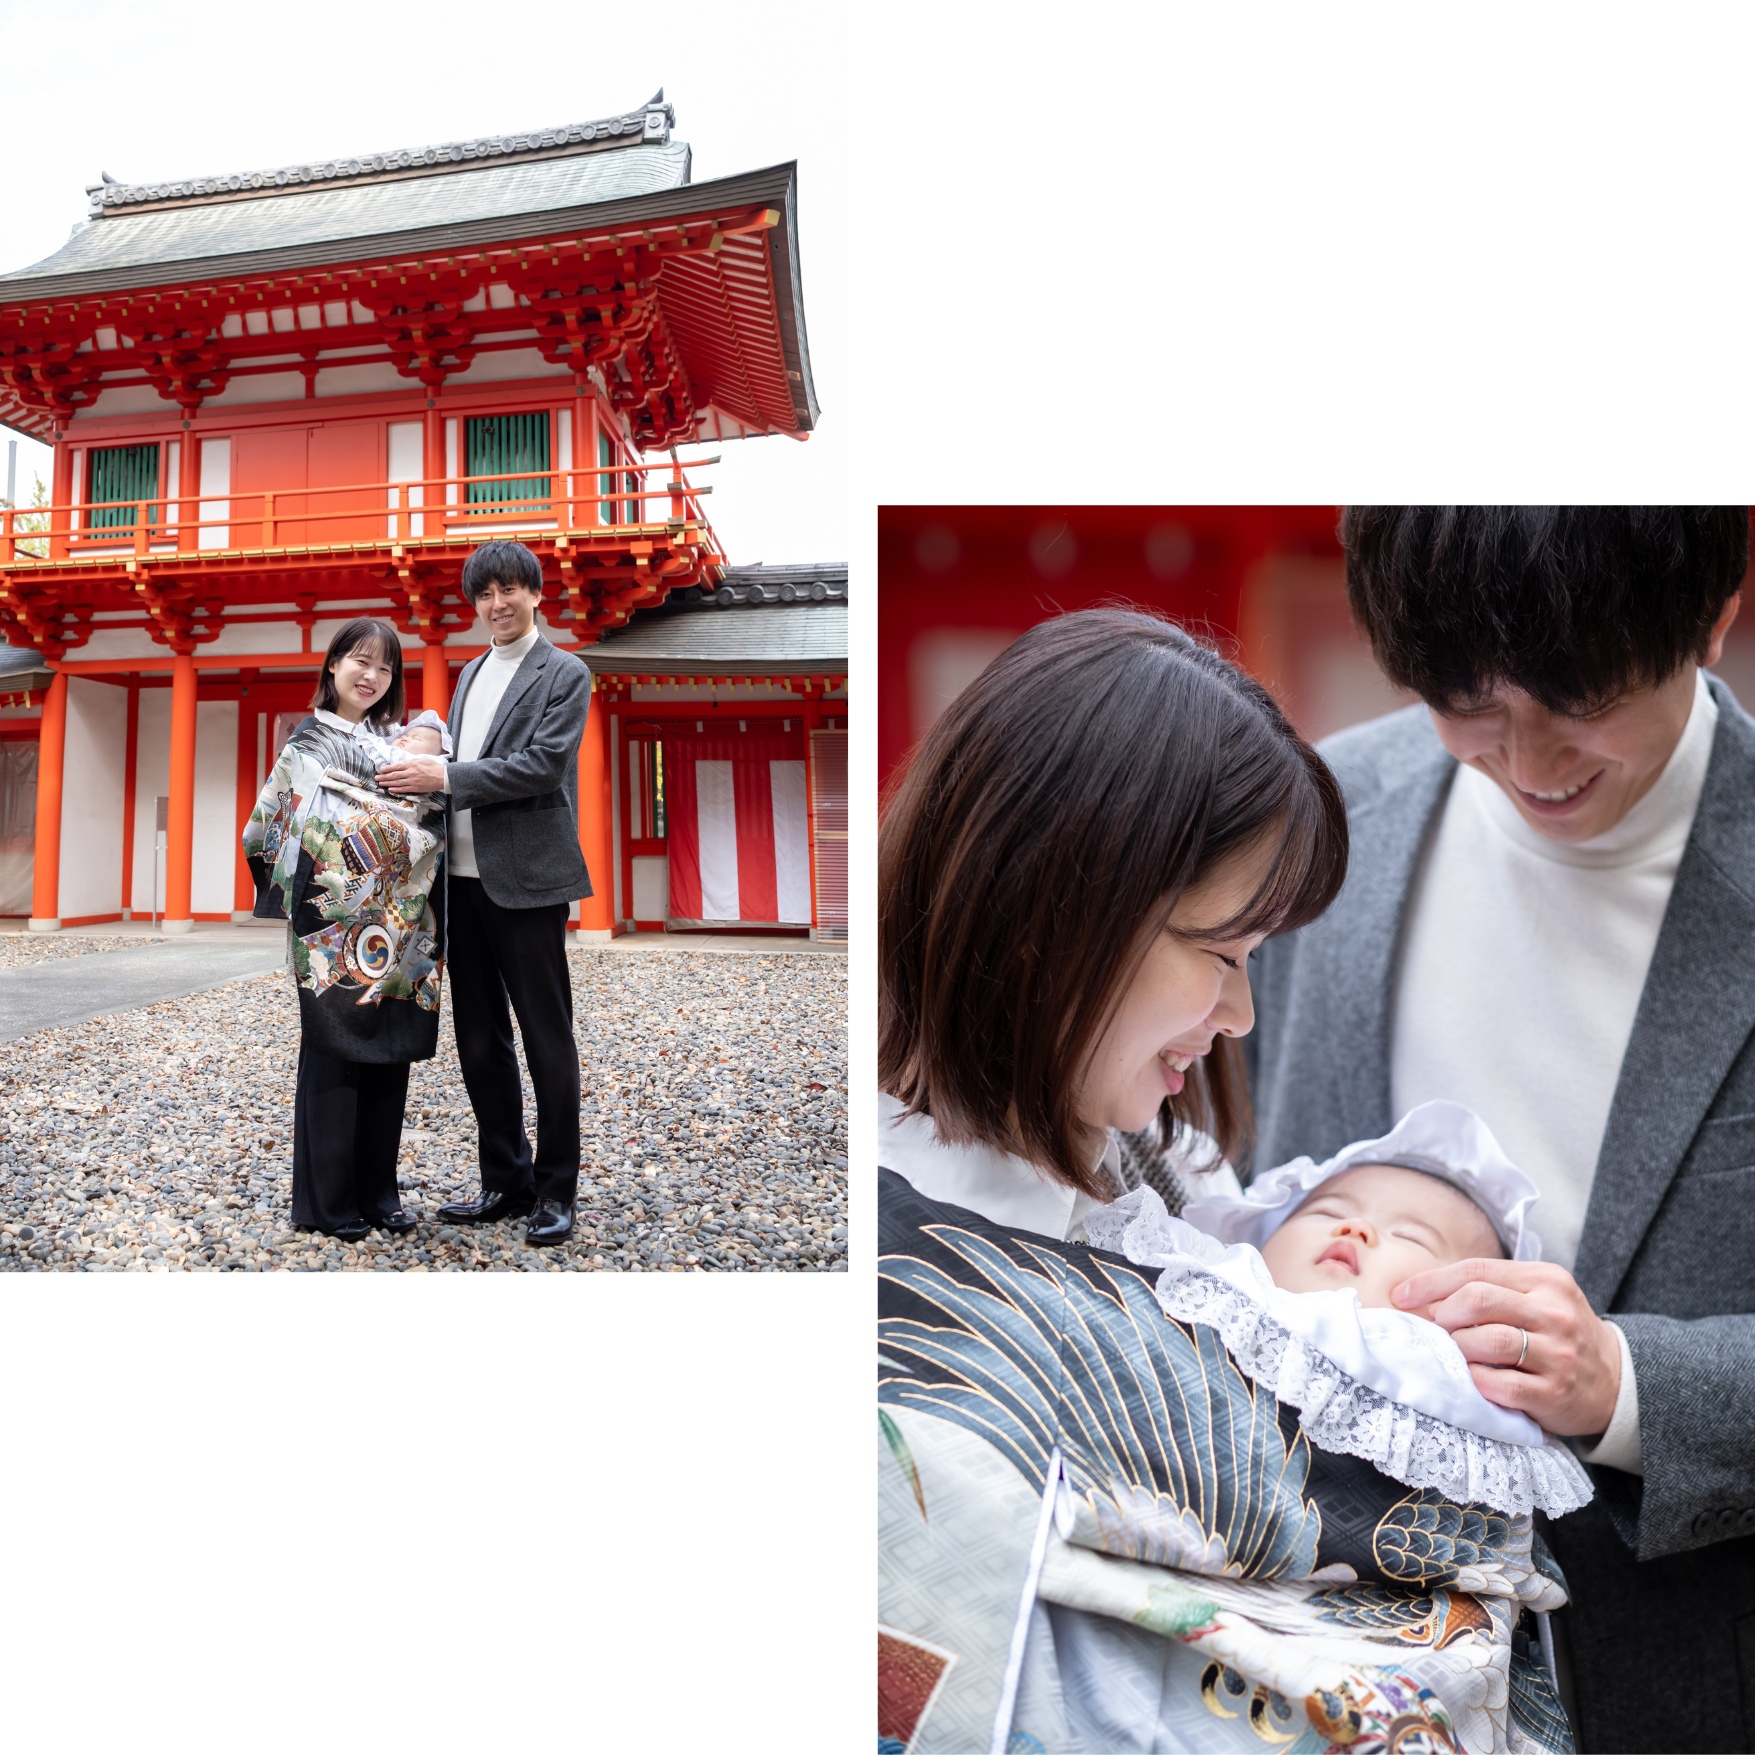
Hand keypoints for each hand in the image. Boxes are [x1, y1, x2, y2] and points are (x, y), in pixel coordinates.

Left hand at [376, 754, 447, 794]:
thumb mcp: (422, 760)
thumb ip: (411, 761)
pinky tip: (390, 789)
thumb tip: (403, 763)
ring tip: (380, 783)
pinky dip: (396, 789)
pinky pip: (404, 789)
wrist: (443, 776)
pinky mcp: (416, 788)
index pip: (397, 766)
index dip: (388, 768)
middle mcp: (410, 772)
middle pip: (394, 775)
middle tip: (376, 778)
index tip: (381, 769)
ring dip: (388, 783)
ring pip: (397, 782)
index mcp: (412, 764)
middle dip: (384, 776)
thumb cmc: (433, 767)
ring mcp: (413, 781)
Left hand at [1391, 1257, 1621, 1437]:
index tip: (1401, 1296)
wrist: (1616, 1382)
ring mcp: (1558, 1354)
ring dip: (1457, 1347)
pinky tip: (1472, 1379)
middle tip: (1433, 1328)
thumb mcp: (1536, 1298)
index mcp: (1546, 1280)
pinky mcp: (1554, 1393)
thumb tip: (1423, 1297)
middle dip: (1443, 1314)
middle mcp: (1555, 1312)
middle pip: (1478, 1300)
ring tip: (1455, 1354)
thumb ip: (1490, 1291)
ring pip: (1486, 1340)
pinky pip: (1500, 1384)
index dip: (1431, 1282)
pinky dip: (1475, 1381)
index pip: (1476, 1270)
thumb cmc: (1559, 1335)